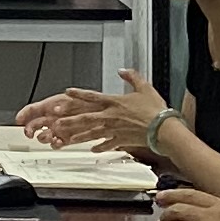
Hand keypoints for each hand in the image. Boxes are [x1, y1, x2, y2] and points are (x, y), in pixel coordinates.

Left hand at [14, 82, 163, 155]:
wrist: (163, 129)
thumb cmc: (155, 110)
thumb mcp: (145, 88)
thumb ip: (132, 77)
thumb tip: (123, 70)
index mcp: (115, 102)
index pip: (92, 96)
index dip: (79, 94)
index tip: (67, 92)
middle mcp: (111, 117)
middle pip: (85, 118)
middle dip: (69, 120)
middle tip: (56, 121)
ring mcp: (114, 130)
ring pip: (91, 133)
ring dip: (77, 136)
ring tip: (66, 138)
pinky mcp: (121, 141)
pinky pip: (107, 145)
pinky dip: (99, 147)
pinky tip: (92, 150)